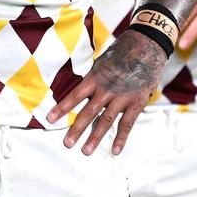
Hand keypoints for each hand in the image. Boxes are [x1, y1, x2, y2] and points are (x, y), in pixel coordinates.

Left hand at [46, 29, 166, 155]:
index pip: (75, 95)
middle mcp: (106, 88)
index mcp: (95, 77)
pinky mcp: (136, 102)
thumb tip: (82, 88)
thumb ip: (94, 76)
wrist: (146, 44)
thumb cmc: (122, 51)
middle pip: (88, 111)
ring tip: (85, 151)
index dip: (62, 107)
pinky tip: (114, 150)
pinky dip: (121, 138)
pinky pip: (127, 123)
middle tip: (67, 144)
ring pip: (106, 120)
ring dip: (95, 137)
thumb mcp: (103, 60)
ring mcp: (122, 96)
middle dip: (77, 129)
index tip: (50, 119)